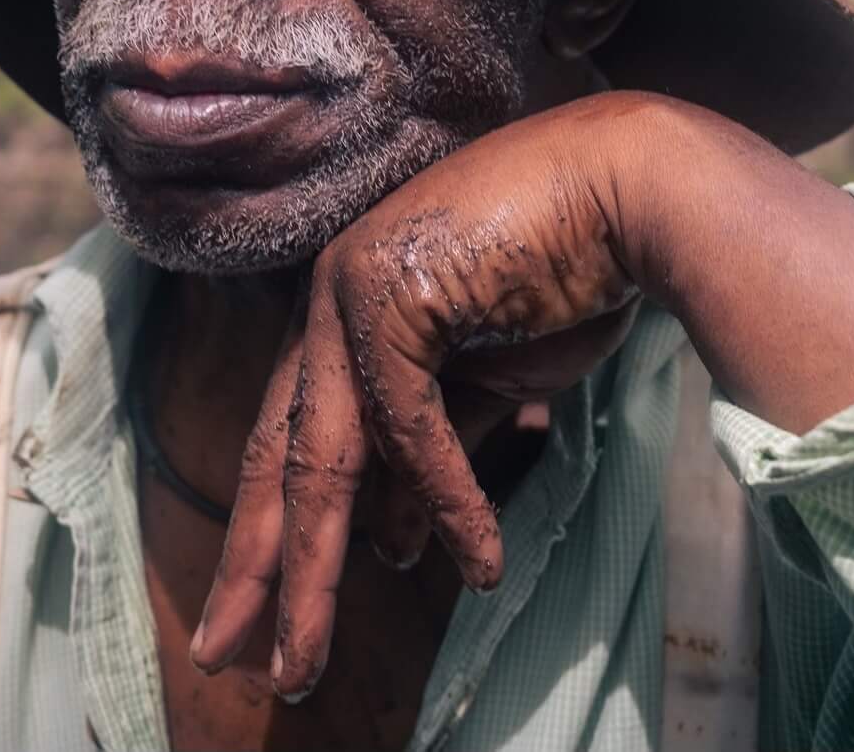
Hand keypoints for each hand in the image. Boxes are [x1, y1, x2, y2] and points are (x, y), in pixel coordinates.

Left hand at [187, 93, 651, 699]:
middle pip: (280, 457)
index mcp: (339, 316)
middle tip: (228, 659)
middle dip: (258, 568)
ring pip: (321, 459)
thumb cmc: (564, 278)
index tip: (263, 612)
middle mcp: (326, 301)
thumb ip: (427, 458)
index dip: (273, 532)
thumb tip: (394, 546)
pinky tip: (481, 562)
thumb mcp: (482, 388)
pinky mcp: (388, 295)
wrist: (625, 192)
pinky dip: (448, 499)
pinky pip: (408, 426)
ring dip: (316, 571)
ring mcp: (347, 291)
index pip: (290, 441)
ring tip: (307, 661)